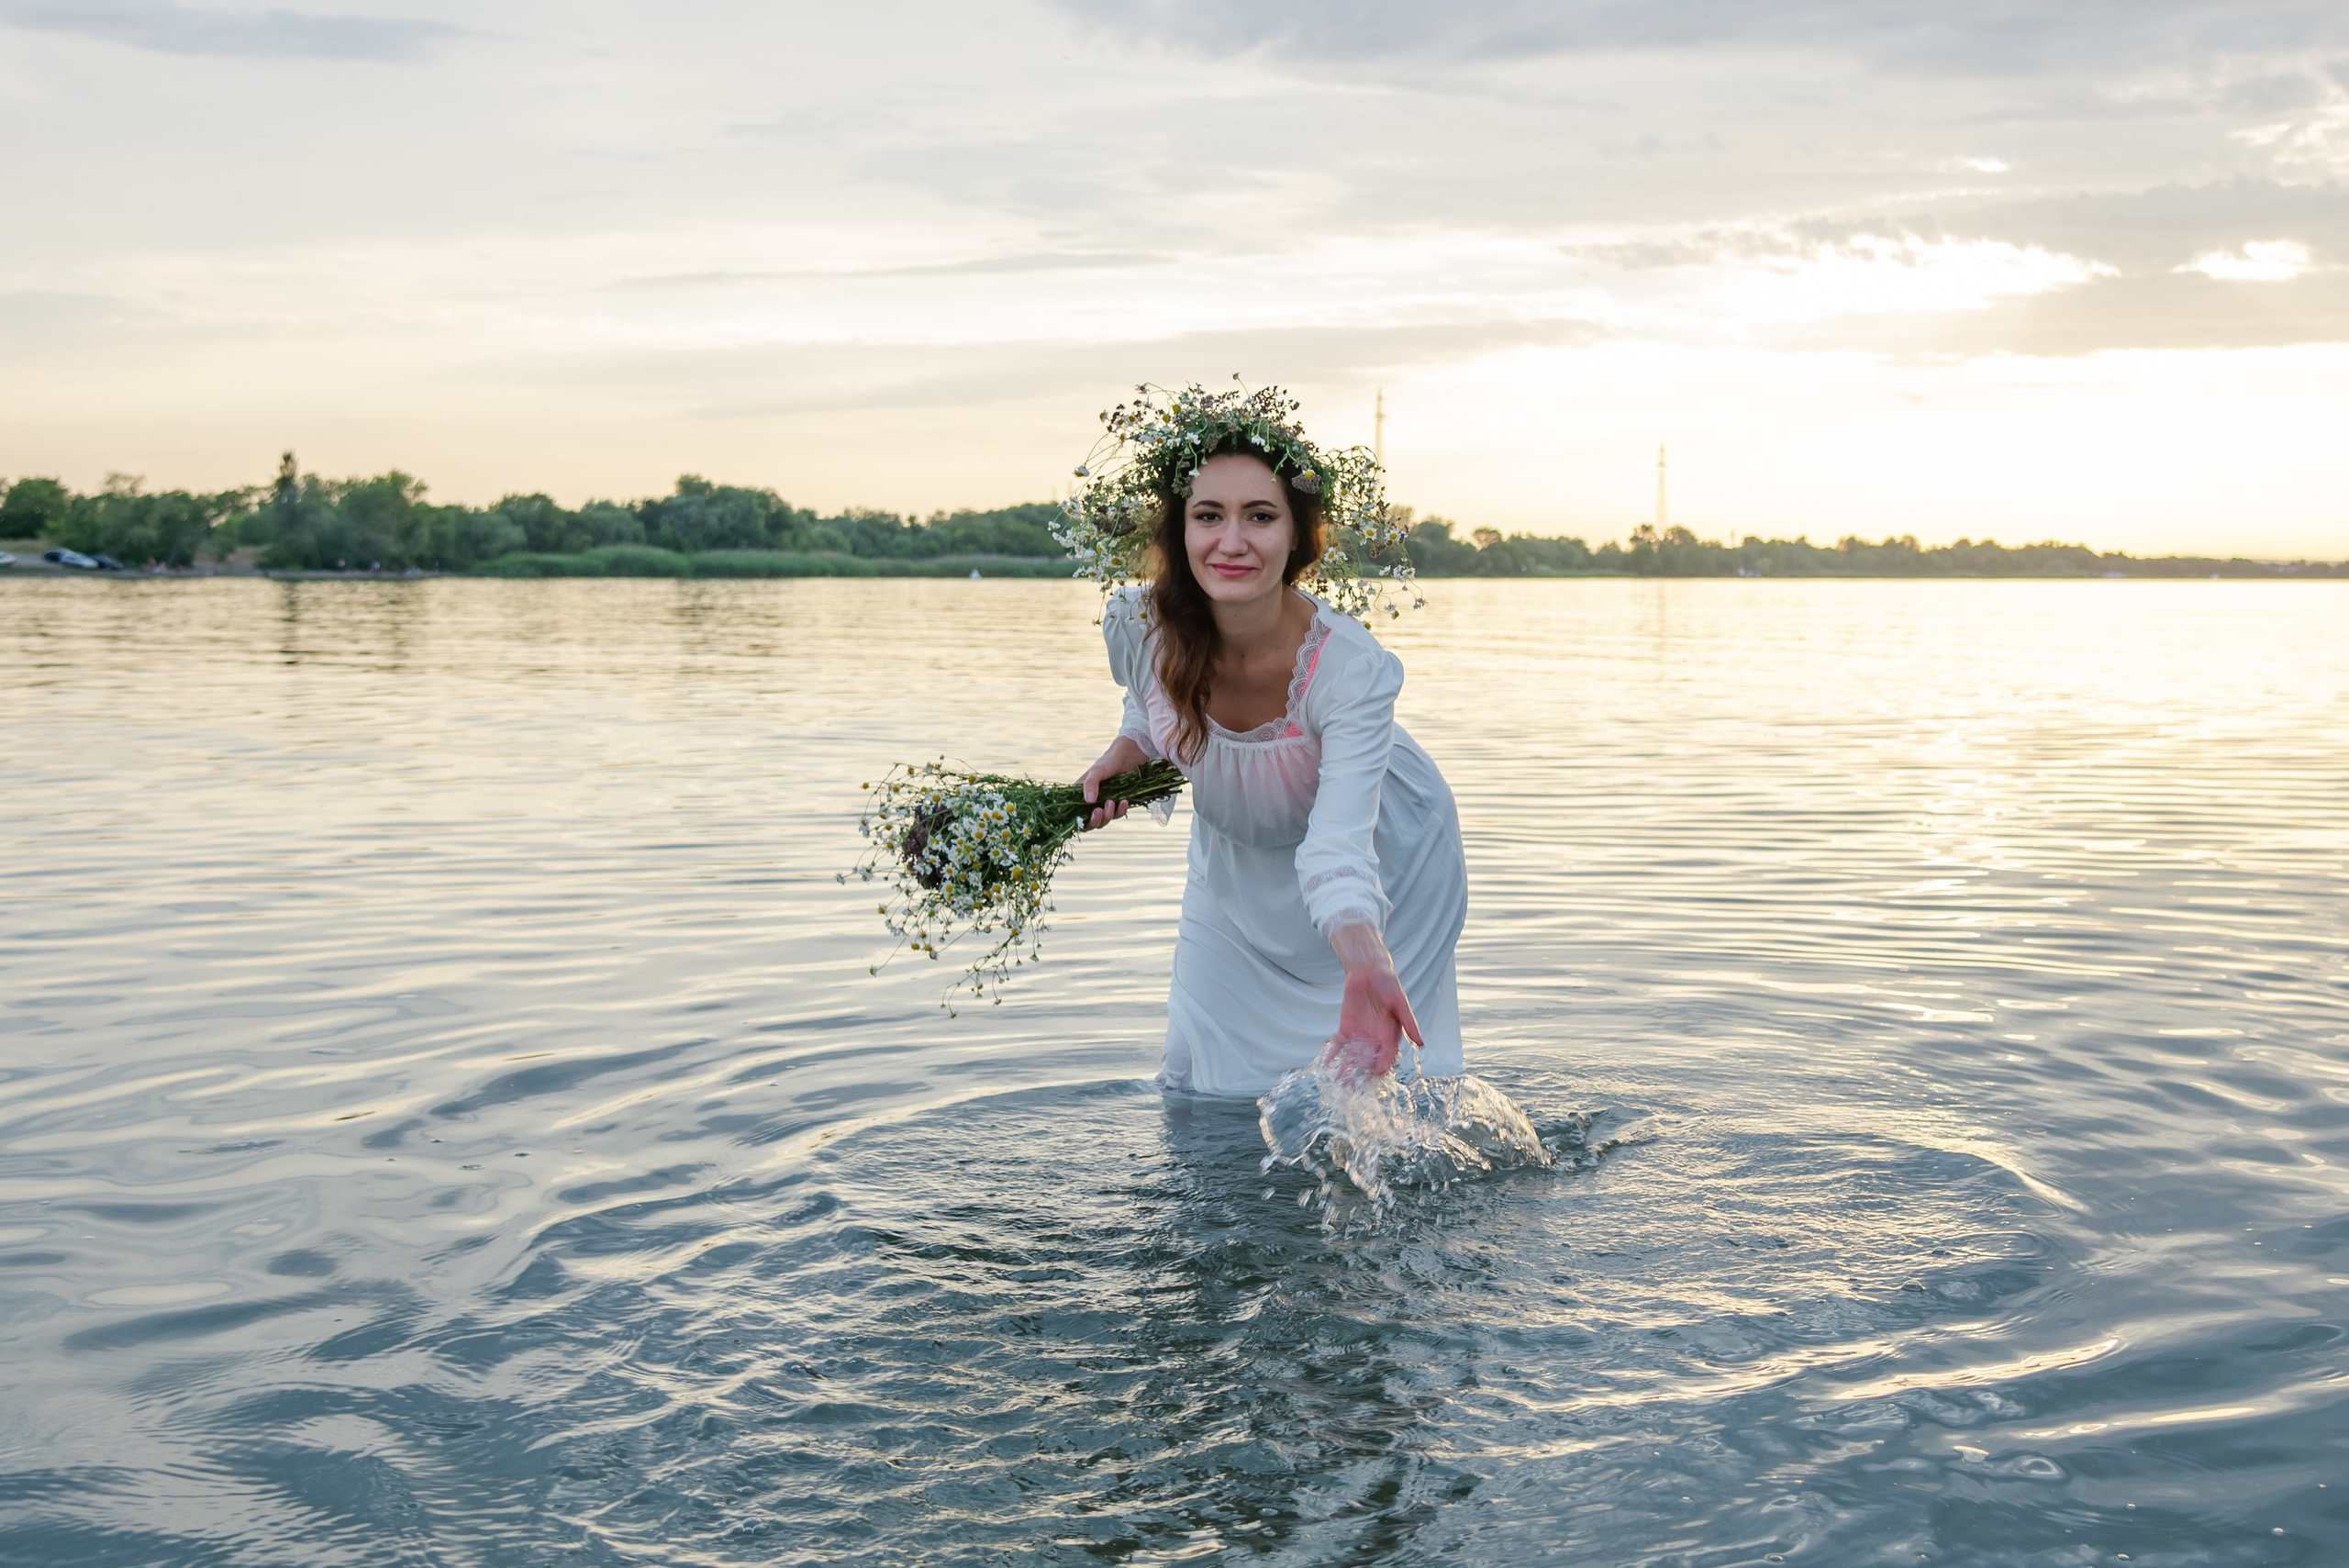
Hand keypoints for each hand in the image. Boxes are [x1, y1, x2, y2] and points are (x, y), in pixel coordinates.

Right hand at [1077, 735, 1148, 830]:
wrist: (1127, 759)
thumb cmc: (1107, 762)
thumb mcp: (1096, 771)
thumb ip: (1090, 784)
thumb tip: (1089, 800)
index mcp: (1080, 796)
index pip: (1074, 815)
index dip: (1077, 821)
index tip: (1083, 820)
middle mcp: (1090, 803)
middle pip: (1089, 823)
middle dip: (1094, 820)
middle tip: (1098, 810)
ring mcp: (1103, 805)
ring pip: (1104, 820)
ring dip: (1108, 815)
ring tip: (1112, 801)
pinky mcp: (1116, 806)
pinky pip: (1117, 815)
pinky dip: (1120, 811)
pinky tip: (1124, 801)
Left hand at [1320, 923, 1423, 1083]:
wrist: (1369, 972)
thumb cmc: (1389, 986)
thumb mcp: (1400, 1003)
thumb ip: (1409, 1023)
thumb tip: (1422, 1043)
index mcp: (1390, 1035)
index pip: (1387, 1056)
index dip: (1382, 1065)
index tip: (1377, 1074)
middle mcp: (1375, 1039)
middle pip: (1369, 1061)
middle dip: (1362, 1075)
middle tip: (1355, 1087)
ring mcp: (1359, 1035)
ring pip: (1353, 1057)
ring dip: (1346, 1069)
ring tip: (1339, 1082)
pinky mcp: (1346, 1028)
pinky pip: (1339, 1044)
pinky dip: (1333, 1053)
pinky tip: (1326, 1063)